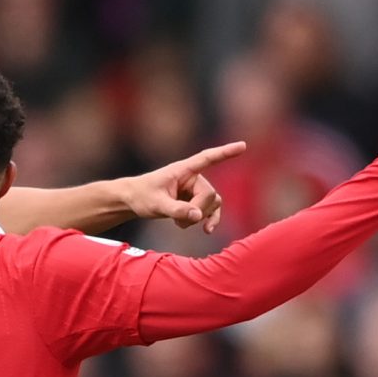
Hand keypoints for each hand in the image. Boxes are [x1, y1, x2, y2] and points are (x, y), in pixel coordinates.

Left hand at [118, 142, 245, 233]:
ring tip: (179, 223)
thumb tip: (198, 217)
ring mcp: (196, 190)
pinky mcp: (197, 202)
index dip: (225, 153)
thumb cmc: (142, 196)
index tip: (243, 146)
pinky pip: (212, 211)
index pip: (207, 158)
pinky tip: (206, 230)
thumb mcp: (156, 204)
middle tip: (178, 220)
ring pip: (212, 205)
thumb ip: (176, 210)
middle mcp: (193, 177)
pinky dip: (210, 220)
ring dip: (199, 217)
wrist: (134, 201)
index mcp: (183, 170)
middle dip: (198, 210)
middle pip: (209, 195)